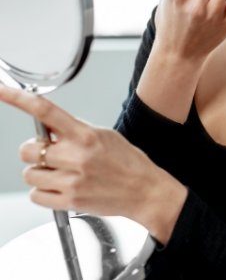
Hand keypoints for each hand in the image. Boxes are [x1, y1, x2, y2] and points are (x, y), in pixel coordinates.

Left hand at [0, 85, 180, 232]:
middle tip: (51, 154)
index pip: (45, 111)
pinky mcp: (69, 201)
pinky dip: (43, 192)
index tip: (3, 91)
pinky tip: (61, 187)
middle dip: (34, 151)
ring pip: (29, 174)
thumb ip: (75, 130)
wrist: (143, 190)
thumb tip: (48, 126)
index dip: (19, 99)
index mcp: (85, 134)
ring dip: (40, 173)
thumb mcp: (104, 135)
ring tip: (62, 173)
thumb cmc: (127, 162)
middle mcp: (76, 156)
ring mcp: (71, 180)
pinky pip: (36, 196)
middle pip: (28, 149)